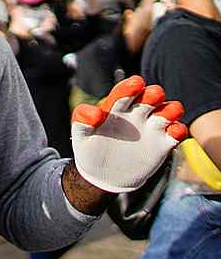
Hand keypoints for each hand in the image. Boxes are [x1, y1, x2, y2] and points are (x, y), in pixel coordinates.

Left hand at [71, 76, 187, 192]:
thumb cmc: (90, 149)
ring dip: (170, 110)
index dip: (130, 87)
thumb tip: (95, 113)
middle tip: (152, 96)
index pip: (124, 92)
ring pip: (168, 110)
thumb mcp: (81, 135)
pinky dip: (178, 130)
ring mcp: (151, 127)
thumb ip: (82, 121)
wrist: (103, 175)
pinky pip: (177, 132)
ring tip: (163, 116)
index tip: (136, 83)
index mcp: (115, 107)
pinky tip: (173, 132)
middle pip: (150, 96)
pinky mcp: (163, 142)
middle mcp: (136, 113)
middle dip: (153, 94)